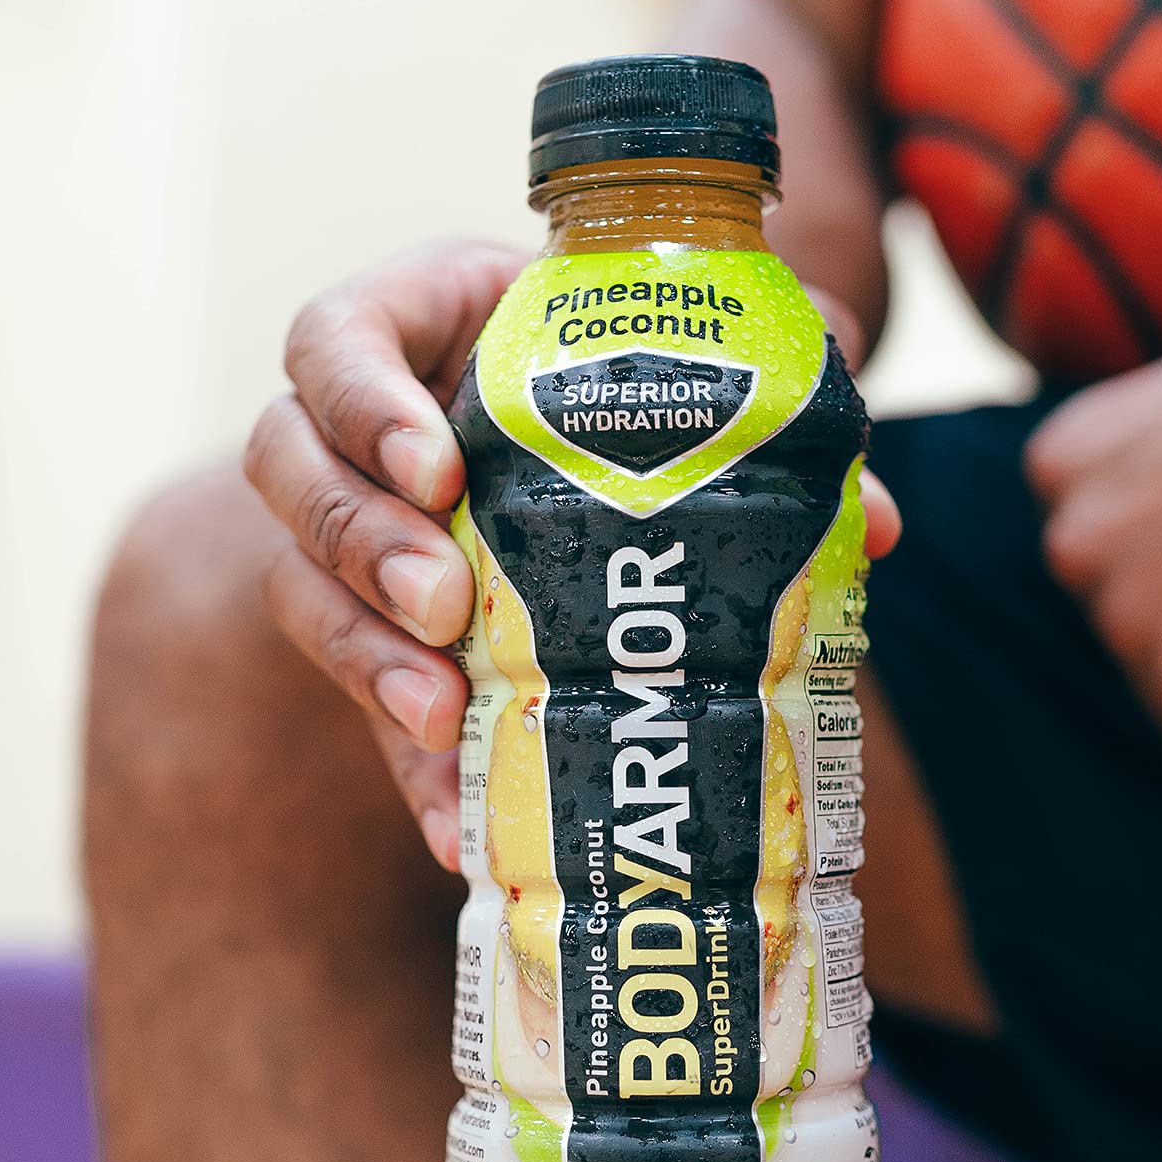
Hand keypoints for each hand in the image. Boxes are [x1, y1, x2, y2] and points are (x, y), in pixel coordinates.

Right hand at [245, 241, 900, 869]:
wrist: (591, 468)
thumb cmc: (627, 393)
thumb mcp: (692, 378)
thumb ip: (771, 417)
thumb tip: (872, 527)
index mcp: (418, 335)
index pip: (333, 343)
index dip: (361, 399)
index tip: (438, 468)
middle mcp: (361, 436)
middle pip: (289, 465)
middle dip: (359, 538)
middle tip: (446, 600)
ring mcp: (356, 539)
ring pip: (298, 584)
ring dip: (361, 653)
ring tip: (440, 711)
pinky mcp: (375, 640)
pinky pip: (360, 705)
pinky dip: (409, 768)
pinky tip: (455, 827)